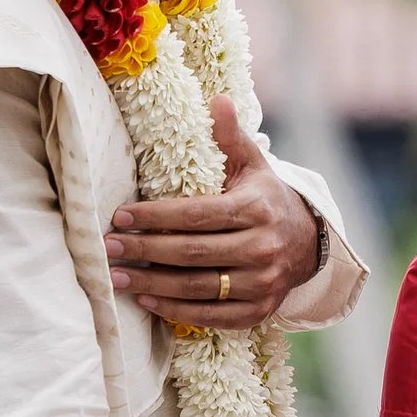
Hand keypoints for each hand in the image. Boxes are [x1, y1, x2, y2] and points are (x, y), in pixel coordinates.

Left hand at [106, 99, 322, 326]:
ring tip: (117, 278)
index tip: (120, 216)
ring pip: (198, 287)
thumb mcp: (253, 164)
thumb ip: (230, 136)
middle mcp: (263, 248)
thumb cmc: (266, 198)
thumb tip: (217, 100)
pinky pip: (213, 316)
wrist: (308, 243)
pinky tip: (147, 301)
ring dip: (152, 284)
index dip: (156, 217)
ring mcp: (263, 283)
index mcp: (258, 209)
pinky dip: (177, 311)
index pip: (197, 215)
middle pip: (193, 253)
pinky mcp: (259, 311)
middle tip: (109, 247)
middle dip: (145, 251)